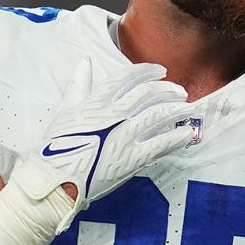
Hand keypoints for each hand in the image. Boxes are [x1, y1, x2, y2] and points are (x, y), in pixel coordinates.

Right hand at [16, 57, 194, 229]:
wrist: (55, 181)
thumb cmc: (56, 148)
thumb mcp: (66, 111)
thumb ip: (79, 85)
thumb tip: (84, 62)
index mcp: (97, 100)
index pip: (127, 76)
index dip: (147, 71)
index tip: (160, 71)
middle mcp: (114, 114)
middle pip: (148, 93)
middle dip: (167, 89)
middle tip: (179, 91)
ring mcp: (125, 135)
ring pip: (158, 114)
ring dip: (177, 108)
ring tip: (188, 107)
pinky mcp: (133, 158)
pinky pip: (161, 143)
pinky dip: (177, 137)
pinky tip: (188, 133)